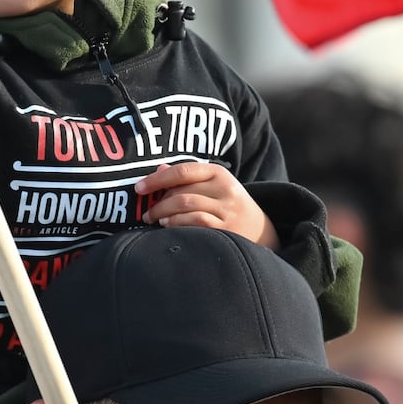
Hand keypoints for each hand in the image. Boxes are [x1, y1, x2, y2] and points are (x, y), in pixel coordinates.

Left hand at [135, 163, 279, 247]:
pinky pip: (194, 223)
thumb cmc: (229, 208)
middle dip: (158, 202)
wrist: (264, 233)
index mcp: (220, 174)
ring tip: (154, 219)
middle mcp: (226, 190)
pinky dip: (176, 224)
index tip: (139, 188)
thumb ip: (188, 179)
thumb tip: (158, 170)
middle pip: (181, 191)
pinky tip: (167, 227)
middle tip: (146, 211)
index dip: (157, 179)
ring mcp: (227, 210)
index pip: (184, 171)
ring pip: (185, 206)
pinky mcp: (226, 230)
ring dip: (163, 213)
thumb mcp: (214, 188)